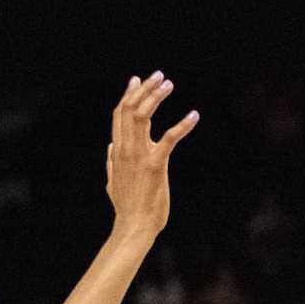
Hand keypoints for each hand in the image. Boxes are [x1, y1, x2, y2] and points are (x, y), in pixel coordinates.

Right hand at [106, 72, 198, 238]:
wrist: (134, 227)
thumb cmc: (128, 207)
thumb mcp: (113, 182)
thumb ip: (111, 163)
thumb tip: (110, 147)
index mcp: (117, 151)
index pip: (119, 115)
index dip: (128, 95)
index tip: (137, 80)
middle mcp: (126, 149)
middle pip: (130, 109)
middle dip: (144, 88)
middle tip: (159, 76)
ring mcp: (139, 156)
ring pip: (142, 116)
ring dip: (156, 96)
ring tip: (169, 84)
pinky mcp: (156, 165)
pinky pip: (169, 138)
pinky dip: (183, 124)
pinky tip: (194, 115)